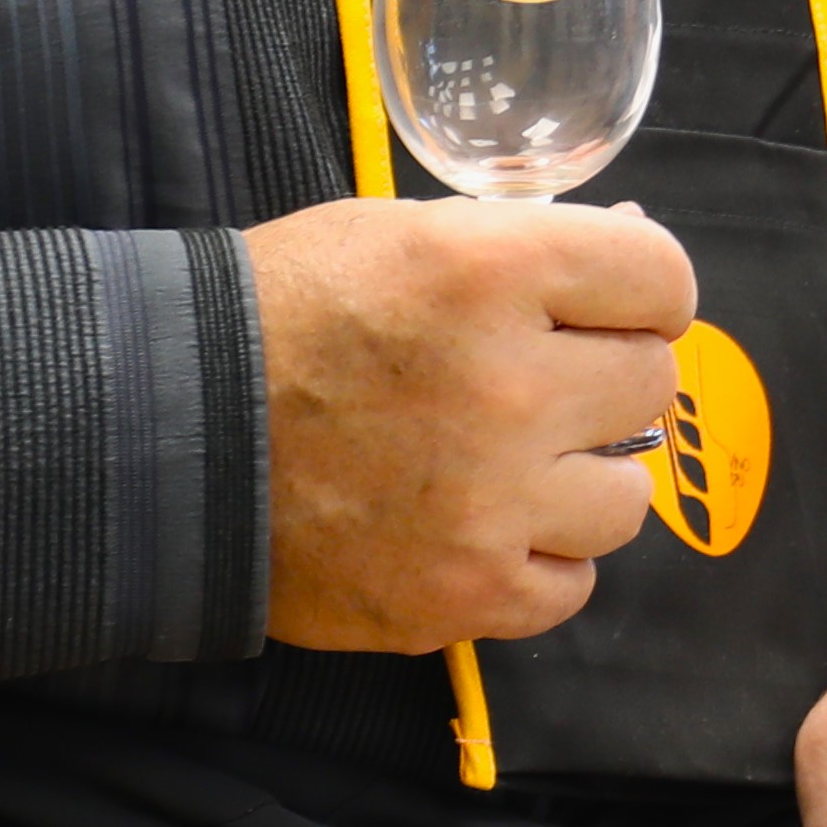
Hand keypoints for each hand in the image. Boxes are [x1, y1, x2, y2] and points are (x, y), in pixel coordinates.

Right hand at [242, 194, 691, 650]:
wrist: (164, 435)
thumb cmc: (282, 318)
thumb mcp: (400, 232)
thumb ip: (523, 247)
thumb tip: (628, 255)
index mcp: (491, 273)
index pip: (661, 276)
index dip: (642, 290)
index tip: (612, 308)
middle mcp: (507, 387)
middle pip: (651, 385)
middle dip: (605, 378)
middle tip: (541, 384)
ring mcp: (489, 503)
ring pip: (628, 497)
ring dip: (578, 478)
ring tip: (506, 462)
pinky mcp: (462, 594)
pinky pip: (571, 586)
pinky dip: (537, 560)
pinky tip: (484, 526)